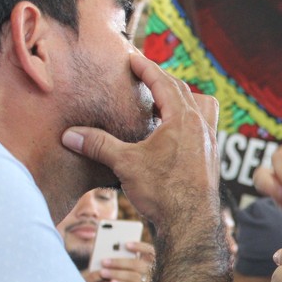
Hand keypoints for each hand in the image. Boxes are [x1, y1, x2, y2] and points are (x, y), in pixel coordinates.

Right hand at [60, 52, 220, 225]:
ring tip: (161, 104)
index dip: (146, 68)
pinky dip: (188, 120)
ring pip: (201, 107)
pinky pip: (203, 127)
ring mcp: (210, 142)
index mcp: (183, 119)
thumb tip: (70, 136)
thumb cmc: (164, 192)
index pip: (164, 82)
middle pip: (184, 91)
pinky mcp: (211, 158)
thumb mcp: (126, 164)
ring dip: (182, 100)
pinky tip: (171, 134)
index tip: (133, 58)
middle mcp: (202, 126)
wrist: (191, 223)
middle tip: (144, 76)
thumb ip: (98, 145)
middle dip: (162, 80)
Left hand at [83, 241, 154, 281]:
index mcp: (157, 265)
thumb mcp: (139, 275)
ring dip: (117, 273)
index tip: (126, 245)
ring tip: (103, 273)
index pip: (152, 252)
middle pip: (138, 264)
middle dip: (119, 262)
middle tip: (104, 261)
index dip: (140, 246)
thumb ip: (132, 264)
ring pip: (134, 276)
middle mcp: (158, 274)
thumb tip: (114, 253)